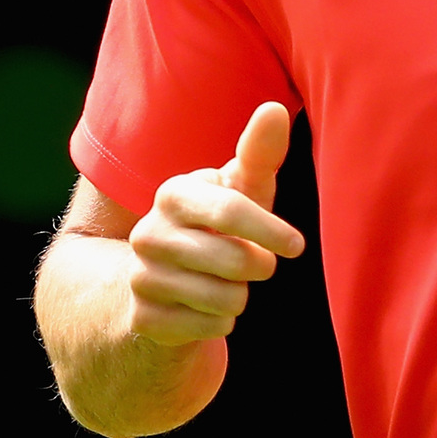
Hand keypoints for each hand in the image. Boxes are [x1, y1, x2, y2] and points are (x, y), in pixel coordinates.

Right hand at [122, 103, 302, 347]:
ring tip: (223, 283)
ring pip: (225, 299)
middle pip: (235, 261)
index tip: (296, 246)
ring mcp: (140, 278)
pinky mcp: (142, 319)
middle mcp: (148, 233)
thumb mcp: (240, 191)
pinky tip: (204, 307)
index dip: (270, 230)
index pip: (230, 210)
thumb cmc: (219, 226)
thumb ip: (258, 154)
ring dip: (239, 297)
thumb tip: (273, 109)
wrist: (166, 283)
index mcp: (173, 194)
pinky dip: (220, 323)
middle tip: (252, 263)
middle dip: (258, 268)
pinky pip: (209, 328)